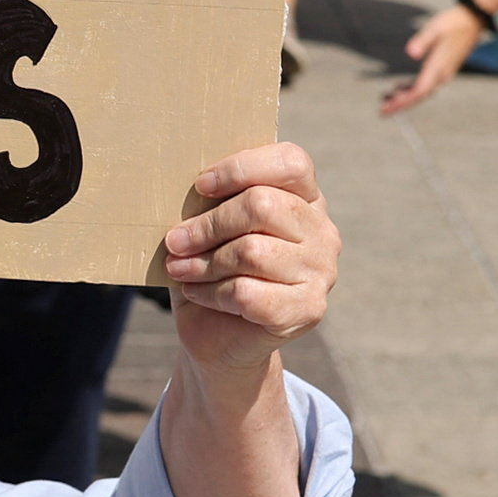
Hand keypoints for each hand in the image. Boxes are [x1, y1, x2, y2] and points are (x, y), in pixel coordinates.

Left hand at [163, 143, 337, 373]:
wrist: (220, 334)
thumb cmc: (212, 265)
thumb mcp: (209, 224)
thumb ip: (210, 198)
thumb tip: (185, 183)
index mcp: (305, 197)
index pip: (290, 162)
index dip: (241, 168)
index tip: (200, 185)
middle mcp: (322, 231)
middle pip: (262, 205)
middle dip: (207, 224)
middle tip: (175, 240)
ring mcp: (322, 272)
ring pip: (251, 251)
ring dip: (203, 262)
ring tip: (178, 268)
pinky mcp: (309, 309)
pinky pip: (247, 292)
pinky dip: (210, 293)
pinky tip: (196, 293)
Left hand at [381, 4, 488, 113]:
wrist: (471, 20)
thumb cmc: (452, 23)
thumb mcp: (434, 29)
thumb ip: (422, 41)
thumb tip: (410, 53)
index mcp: (439, 67)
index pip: (419, 91)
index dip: (403, 101)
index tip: (389, 107)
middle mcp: (442, 74)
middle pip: (419, 95)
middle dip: (401, 104)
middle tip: (382, 111)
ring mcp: (444, 73)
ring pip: (422, 91)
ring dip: (405, 97)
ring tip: (385, 100)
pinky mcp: (443, 69)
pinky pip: (426, 84)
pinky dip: (411, 88)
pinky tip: (399, 88)